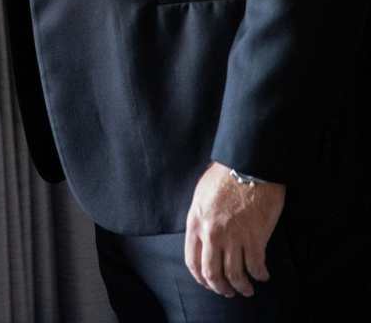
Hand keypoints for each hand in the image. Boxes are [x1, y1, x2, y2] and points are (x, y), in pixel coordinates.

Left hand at [185, 162, 284, 298]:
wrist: (248, 164)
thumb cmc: (225, 175)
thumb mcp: (202, 194)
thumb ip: (201, 218)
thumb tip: (203, 236)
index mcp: (196, 222)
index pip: (192, 261)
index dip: (201, 278)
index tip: (209, 283)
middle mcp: (212, 234)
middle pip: (212, 274)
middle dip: (220, 288)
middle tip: (228, 292)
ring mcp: (233, 237)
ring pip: (235, 275)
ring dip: (241, 287)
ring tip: (247, 289)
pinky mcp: (255, 238)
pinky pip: (256, 266)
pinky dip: (260, 275)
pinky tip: (263, 276)